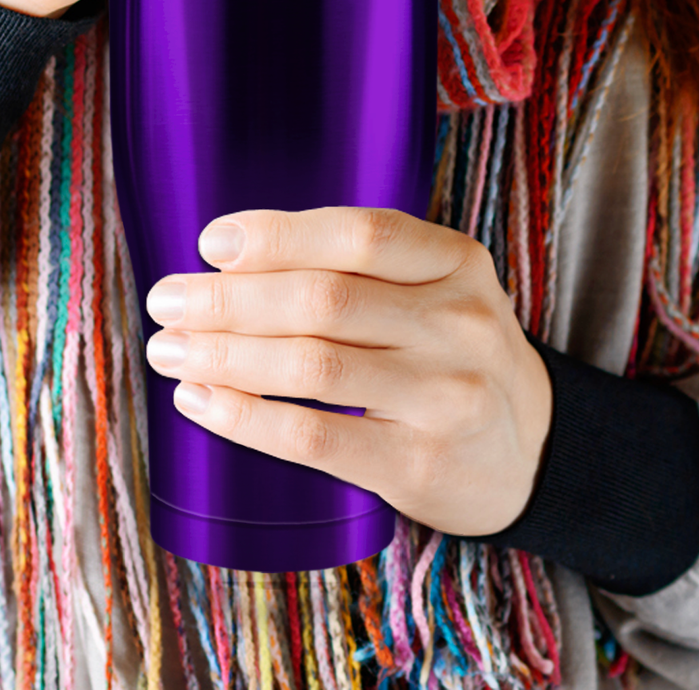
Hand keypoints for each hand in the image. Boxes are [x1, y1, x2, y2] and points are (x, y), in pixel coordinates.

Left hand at [144, 207, 553, 535]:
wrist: (531, 448)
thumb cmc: (452, 352)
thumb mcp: (434, 288)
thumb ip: (358, 266)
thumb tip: (229, 258)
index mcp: (456, 262)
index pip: (361, 234)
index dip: (278, 235)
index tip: (211, 243)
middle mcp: (459, 323)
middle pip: (323, 299)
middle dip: (229, 299)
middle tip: (167, 300)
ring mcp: (445, 397)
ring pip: (311, 366)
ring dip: (224, 355)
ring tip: (169, 349)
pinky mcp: (419, 463)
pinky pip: (314, 437)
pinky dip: (246, 417)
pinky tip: (201, 401)